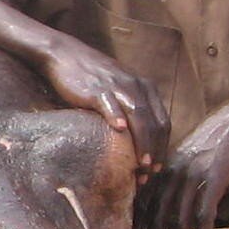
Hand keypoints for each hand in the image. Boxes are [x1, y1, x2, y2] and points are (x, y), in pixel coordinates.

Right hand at [37, 36, 169, 180]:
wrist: (65, 55)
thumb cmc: (92, 78)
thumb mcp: (120, 88)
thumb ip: (132, 108)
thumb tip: (138, 141)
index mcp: (145, 88)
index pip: (163, 122)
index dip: (162, 147)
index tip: (156, 168)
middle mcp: (136, 86)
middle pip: (153, 123)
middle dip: (154, 150)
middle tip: (149, 172)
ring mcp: (117, 87)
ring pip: (138, 116)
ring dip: (142, 142)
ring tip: (140, 164)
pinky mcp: (97, 88)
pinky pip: (110, 104)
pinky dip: (116, 117)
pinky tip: (119, 131)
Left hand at [134, 102, 228, 228]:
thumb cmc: (208, 146)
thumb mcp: (182, 161)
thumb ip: (169, 182)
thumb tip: (164, 210)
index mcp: (160, 172)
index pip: (143, 206)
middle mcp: (170, 176)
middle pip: (158, 219)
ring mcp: (190, 179)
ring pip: (180, 222)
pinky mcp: (212, 181)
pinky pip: (205, 216)